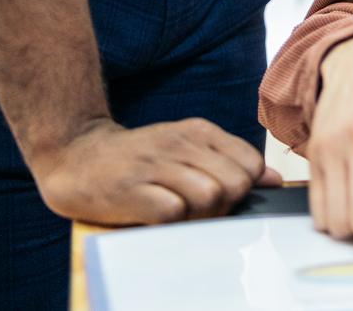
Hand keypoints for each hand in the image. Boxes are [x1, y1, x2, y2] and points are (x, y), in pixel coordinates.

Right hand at [31, 116, 282, 224]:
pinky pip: (173, 213)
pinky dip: (171, 221)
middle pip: (235, 183)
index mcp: (198, 130)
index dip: (242, 187)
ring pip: (210, 196)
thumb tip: (274, 179)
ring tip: (177, 210)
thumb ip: (230, 161)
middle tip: (198, 206)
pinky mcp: (132, 190)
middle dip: (225, 204)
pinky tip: (156, 214)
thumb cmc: (140, 159)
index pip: (250, 163)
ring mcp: (155, 164)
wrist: (77, 157)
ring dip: (199, 214)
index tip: (221, 193)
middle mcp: (179, 142)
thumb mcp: (187, 148)